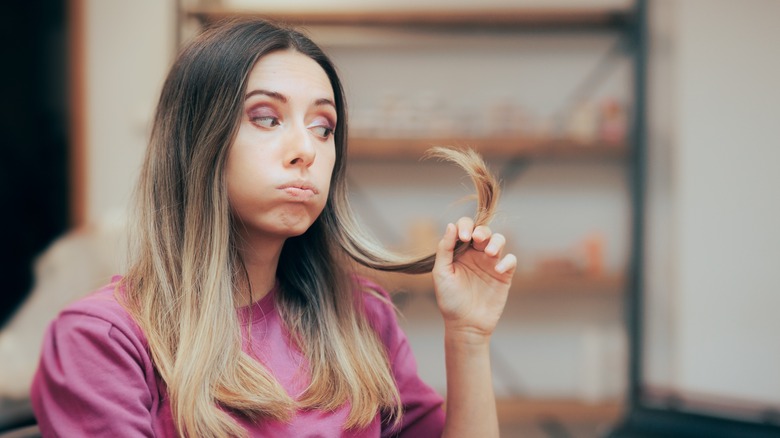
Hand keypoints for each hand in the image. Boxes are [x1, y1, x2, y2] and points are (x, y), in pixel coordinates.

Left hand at [432, 217, 516, 341]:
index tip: (462, 237)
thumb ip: (445, 249)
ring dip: (496, 242)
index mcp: (460, 250)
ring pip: (499, 240)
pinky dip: (507, 261)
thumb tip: (451, 225)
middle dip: (481, 230)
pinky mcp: (504, 275)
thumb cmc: (450, 300)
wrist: (465, 324)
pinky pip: (510, 260)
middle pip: (483, 231)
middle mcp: (476, 254)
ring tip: (490, 253)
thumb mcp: (442, 273)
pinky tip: (498, 270)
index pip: (465, 228)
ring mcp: (491, 263)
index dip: (465, 226)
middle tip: (476, 238)